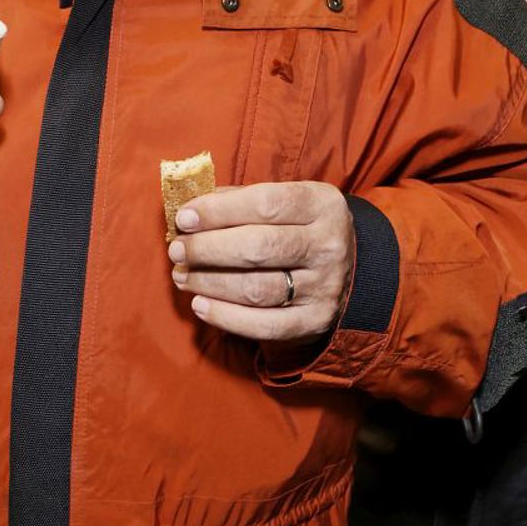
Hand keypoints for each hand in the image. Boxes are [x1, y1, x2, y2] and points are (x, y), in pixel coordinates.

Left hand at [168, 181, 353, 341]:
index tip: (184, 217)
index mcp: (321, 205)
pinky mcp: (315, 321)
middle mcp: (328, 245)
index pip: (265, 204)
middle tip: (177, 250)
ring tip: (182, 276)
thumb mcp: (284, 200)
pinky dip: (226, 317)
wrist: (349, 267)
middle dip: (207, 249)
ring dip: (210, 283)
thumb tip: (189, 211)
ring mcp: (325, 287)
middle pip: (258, 248)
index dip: (218, 211)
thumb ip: (239, 199)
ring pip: (257, 288)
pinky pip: (265, 325)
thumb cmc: (297, 226)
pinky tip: (200, 305)